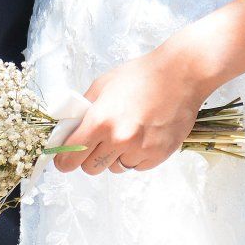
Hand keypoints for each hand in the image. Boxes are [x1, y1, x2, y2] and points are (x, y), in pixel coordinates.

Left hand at [48, 46, 210, 175]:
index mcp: (100, 120)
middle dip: (89, 158)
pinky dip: (135, 156)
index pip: (71, 157)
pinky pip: (135, 167)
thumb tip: (69, 128)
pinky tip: (142, 136)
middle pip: (90, 168)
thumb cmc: (141, 76)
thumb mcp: (103, 85)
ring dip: (114, 156)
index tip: (65, 159)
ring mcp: (139, 150)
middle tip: (97, 142)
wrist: (180, 75)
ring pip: (114, 168)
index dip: (64, 160)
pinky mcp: (157, 156)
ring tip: (126, 133)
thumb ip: (84, 109)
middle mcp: (119, 139)